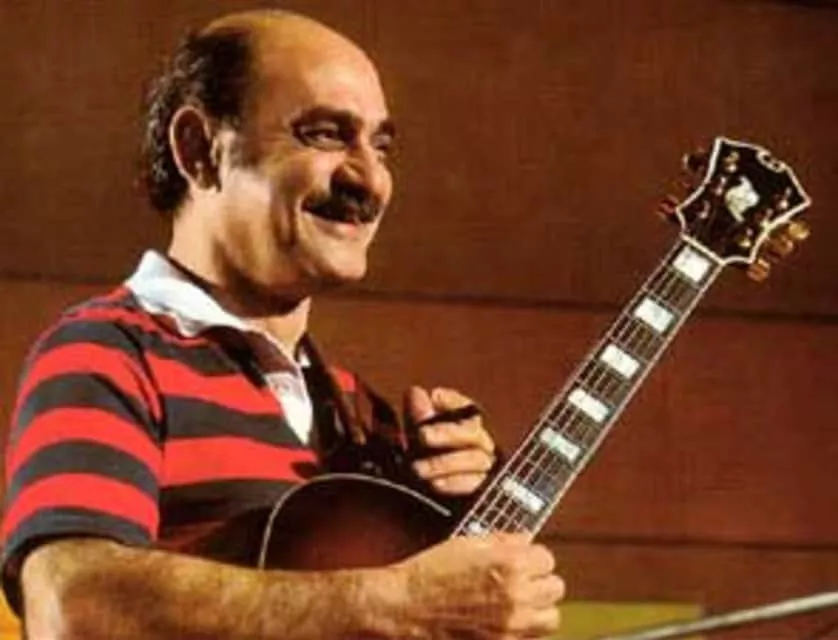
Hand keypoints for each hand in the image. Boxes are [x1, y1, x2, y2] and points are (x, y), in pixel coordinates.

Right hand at [395, 533, 563, 638]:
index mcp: (509, 564)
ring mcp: (510, 627)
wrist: (403, 609)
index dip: (532, 557)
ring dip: (538, 609)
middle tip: (522, 581)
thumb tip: (526, 540)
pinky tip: (503, 622)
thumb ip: (502, 541)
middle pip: (555, 588)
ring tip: (518, 604)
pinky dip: (521, 631)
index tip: (522, 560)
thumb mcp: (464, 544)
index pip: (546, 558)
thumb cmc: (429, 573)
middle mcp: (516, 596)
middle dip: (539, 581)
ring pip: (551, 618)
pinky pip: (529, 639)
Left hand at [405, 385, 496, 495]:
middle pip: (472, 432)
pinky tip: (435, 484)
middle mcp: (480, 443)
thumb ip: (417, 415)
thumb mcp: (418, 436)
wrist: (436, 504)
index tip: (435, 396)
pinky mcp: (482, 489)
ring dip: (444, 463)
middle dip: (447, 432)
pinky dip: (455, 483)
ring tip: (417, 468)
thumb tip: (415, 392)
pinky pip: (474, 484)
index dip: (453, 401)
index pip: (467, 407)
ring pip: (474, 459)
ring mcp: (484, 467)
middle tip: (422, 435)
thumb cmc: (428, 460)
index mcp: (467, 425)